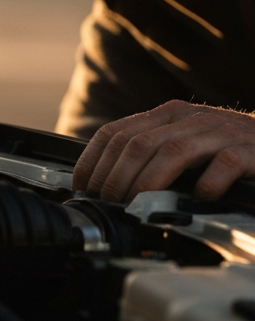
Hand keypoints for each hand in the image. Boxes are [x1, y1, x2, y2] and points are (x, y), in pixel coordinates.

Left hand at [72, 100, 254, 201]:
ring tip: (138, 204)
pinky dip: (208, 184)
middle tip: (108, 202)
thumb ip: (152, 153)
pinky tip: (199, 200)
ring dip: (149, 181)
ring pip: (173, 152)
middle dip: (115, 176)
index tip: (82, 186)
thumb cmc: (227, 147)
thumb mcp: (184, 142)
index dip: (94, 160)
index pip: (116, 131)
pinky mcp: (249, 150)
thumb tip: (108, 182)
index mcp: (167, 115)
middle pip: (138, 143)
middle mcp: (188, 118)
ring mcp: (219, 132)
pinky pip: (224, 164)